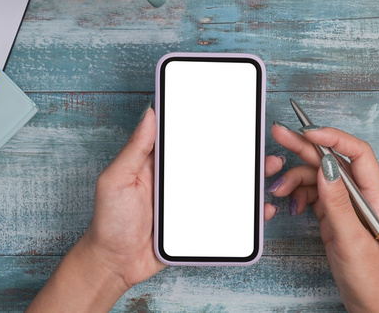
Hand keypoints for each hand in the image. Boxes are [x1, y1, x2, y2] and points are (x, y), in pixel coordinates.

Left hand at [29, 107, 285, 311]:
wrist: (114, 265)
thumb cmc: (109, 221)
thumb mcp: (117, 179)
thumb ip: (135, 148)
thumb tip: (150, 112)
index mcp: (160, 162)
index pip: (189, 137)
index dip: (209, 125)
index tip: (231, 112)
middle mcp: (179, 179)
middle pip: (215, 160)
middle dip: (240, 150)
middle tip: (260, 142)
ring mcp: (191, 201)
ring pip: (226, 184)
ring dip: (249, 177)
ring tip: (269, 167)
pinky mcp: (199, 224)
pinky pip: (227, 214)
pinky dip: (246, 210)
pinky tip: (262, 207)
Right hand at [268, 123, 378, 312]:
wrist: (372, 303)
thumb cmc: (372, 276)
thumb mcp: (352, 239)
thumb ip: (338, 202)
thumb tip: (326, 166)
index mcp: (376, 194)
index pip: (357, 152)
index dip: (333, 137)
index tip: (308, 132)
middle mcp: (362, 193)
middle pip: (333, 160)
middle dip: (306, 147)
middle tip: (281, 135)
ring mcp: (347, 204)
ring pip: (319, 176)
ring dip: (297, 179)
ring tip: (279, 190)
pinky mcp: (335, 215)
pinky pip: (314, 194)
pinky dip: (300, 195)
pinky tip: (292, 206)